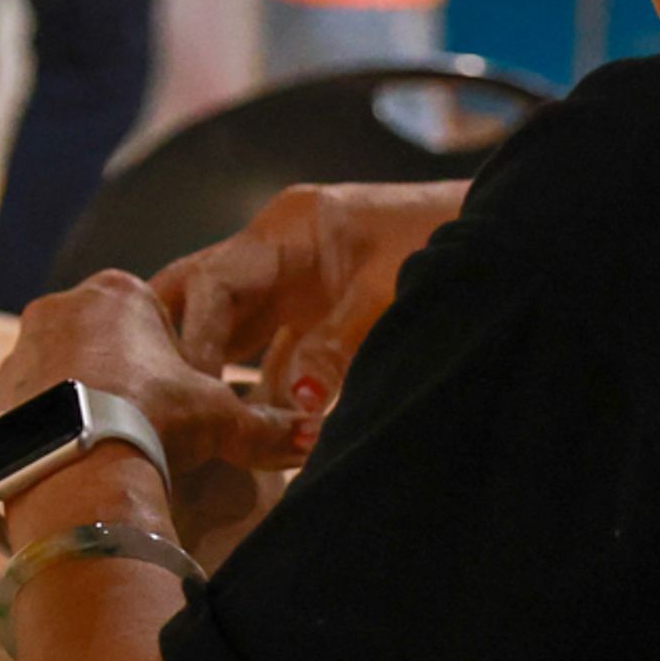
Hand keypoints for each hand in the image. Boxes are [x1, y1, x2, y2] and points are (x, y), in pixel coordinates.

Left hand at [0, 271, 308, 482]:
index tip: (179, 396)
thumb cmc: (157, 423)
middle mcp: (57, 309)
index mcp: (118, 293)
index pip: (150, 314)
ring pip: (58, 375)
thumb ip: (269, 425)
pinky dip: (47, 437)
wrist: (78, 471)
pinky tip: (73, 469)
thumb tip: (317, 437)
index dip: (170, 356)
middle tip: (144, 426)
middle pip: (99, 340)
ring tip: (107, 453)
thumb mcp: (223, 420)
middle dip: (120, 377)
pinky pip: (26, 416)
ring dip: (79, 404)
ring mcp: (17, 354)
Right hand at [152, 182, 466, 419]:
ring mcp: (294, 279)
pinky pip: (271, 351)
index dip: (194, 335)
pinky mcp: (315, 311)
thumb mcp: (389, 294)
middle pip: (201, 294)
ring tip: (191, 426)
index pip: (214, 281)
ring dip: (216, 371)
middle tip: (158, 399)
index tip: (186, 388)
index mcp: (287, 229)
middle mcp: (277, 250)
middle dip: (177, 344)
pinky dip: (261, 387)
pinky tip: (250, 431)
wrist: (502, 232)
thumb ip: (339, 347)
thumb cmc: (445, 242)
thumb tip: (301, 405)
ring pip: (231, 326)